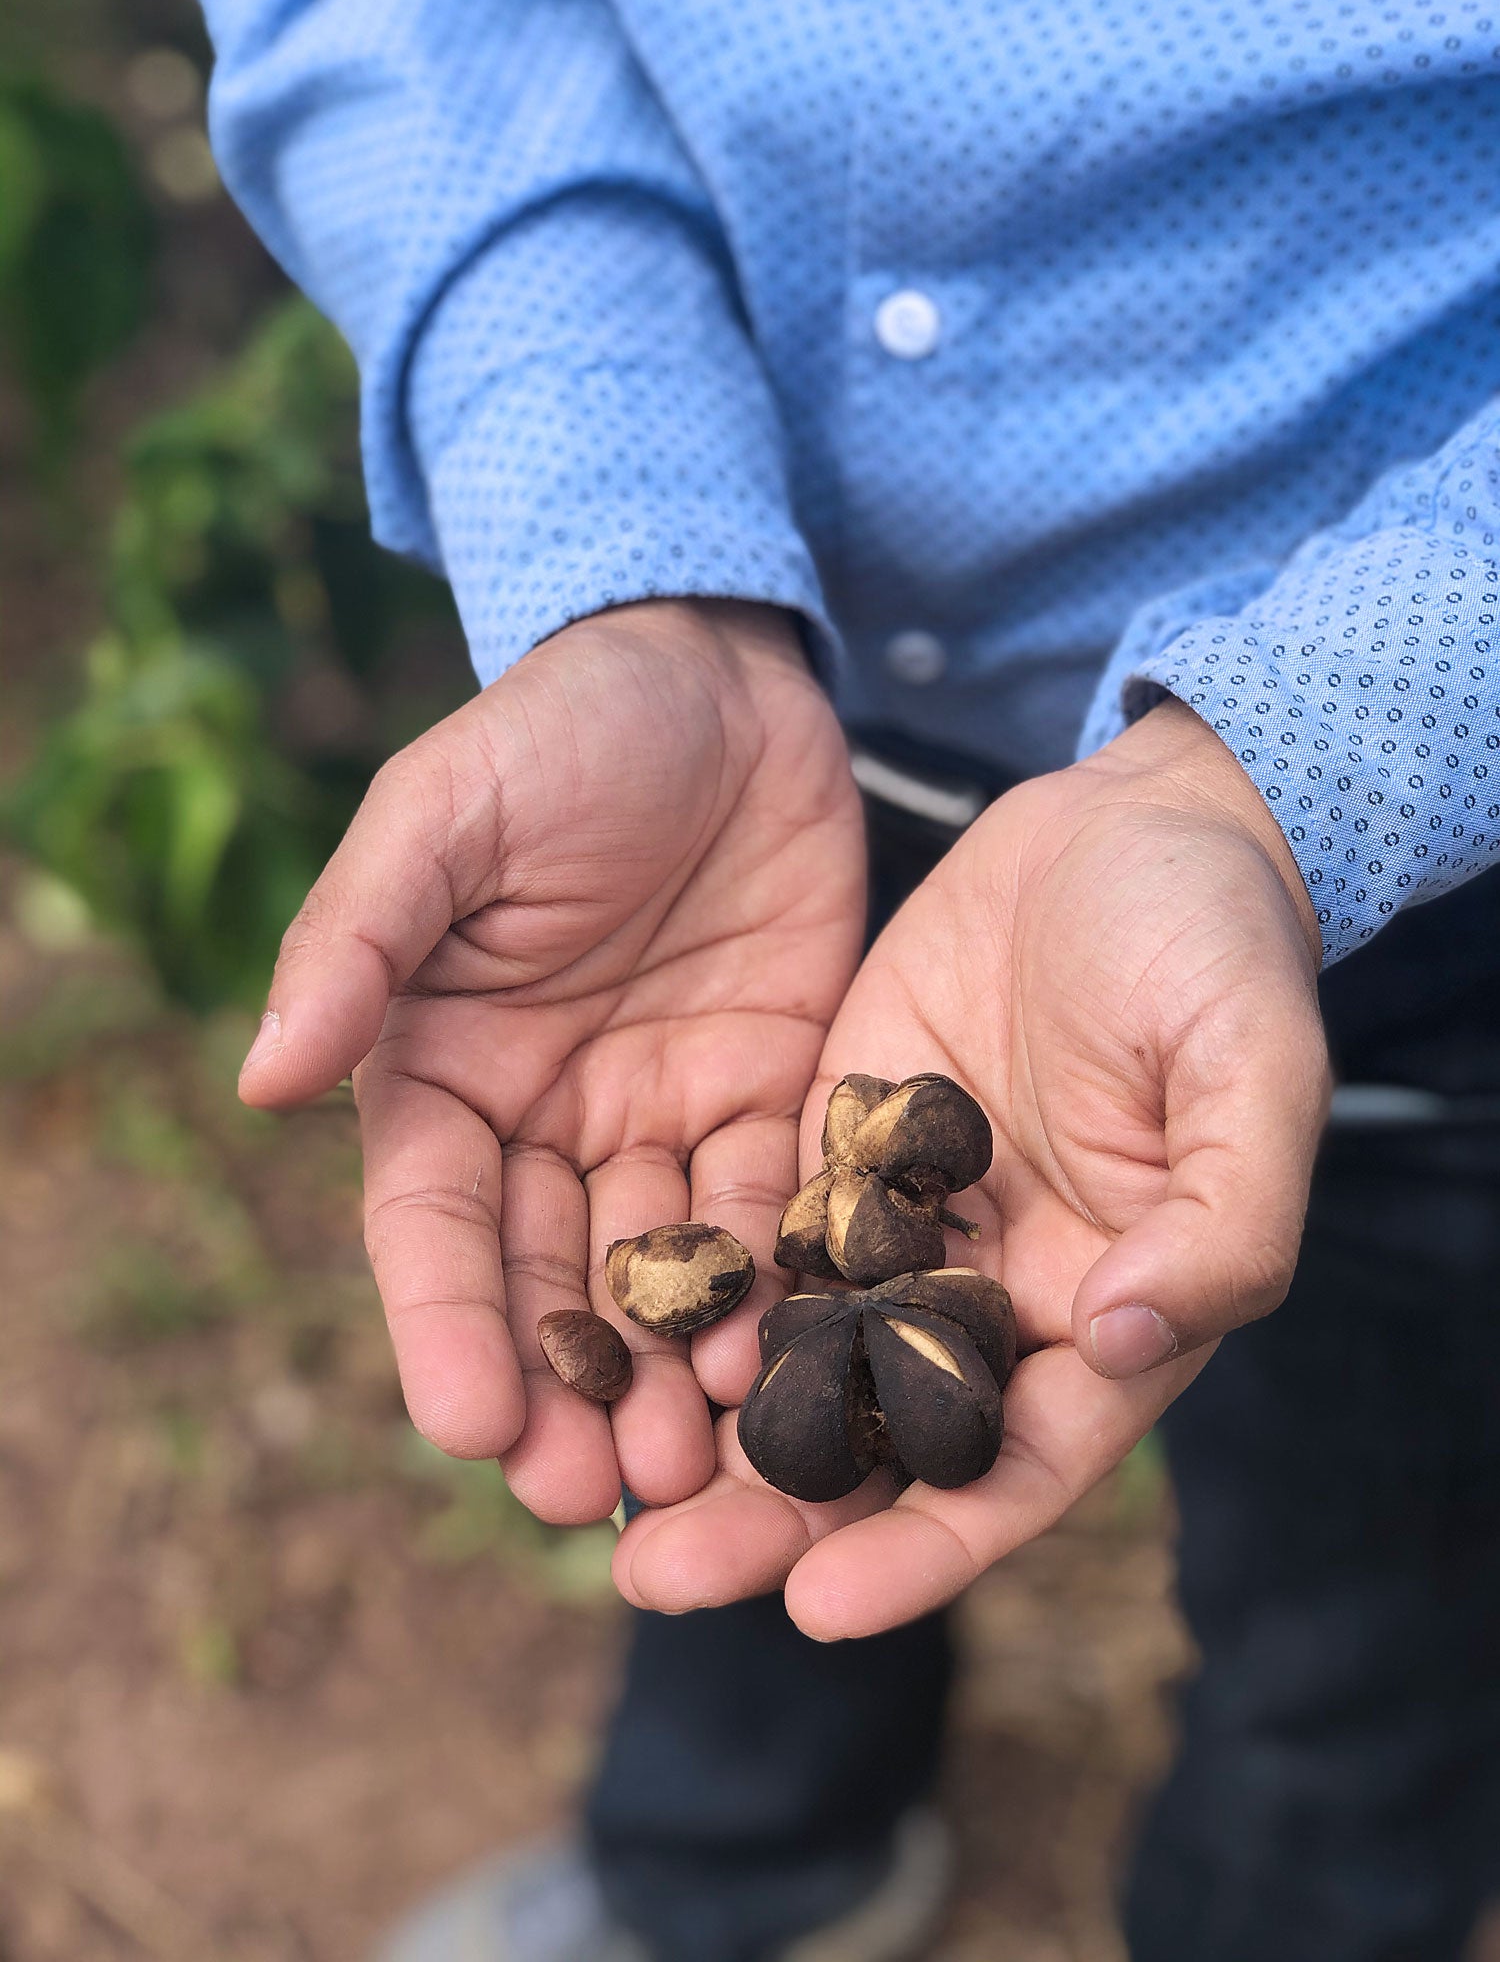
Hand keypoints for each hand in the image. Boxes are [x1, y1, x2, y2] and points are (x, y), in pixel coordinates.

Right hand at [238, 601, 864, 1520]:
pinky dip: (773, 1287)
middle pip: (545, 1282)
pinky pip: (768, 1211)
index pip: (432, 1224)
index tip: (471, 1426)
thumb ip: (359, 943)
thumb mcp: (444, 818)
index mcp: (440, 1068)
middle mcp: (545, 1118)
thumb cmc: (560, 732)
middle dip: (565, 1390)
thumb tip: (262, 1081)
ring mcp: (658, 1117)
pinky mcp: (767, 1097)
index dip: (447, 1325)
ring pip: (659, 1277)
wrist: (722, 680)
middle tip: (592, 1499)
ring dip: (670, 1376)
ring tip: (698, 1471)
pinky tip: (788, 1360)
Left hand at [615, 698, 1329, 1633]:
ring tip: (593, 1484)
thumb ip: (1223, 1219)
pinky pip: (755, 1235)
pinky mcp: (832, 1141)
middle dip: (772, 1515)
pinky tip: (602, 1329)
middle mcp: (992, 1290)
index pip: (1011, 1467)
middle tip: (650, 1573)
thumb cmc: (1219, 946)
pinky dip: (693, 1294)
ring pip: (799, 1356)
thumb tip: (1131, 1338)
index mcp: (1107, 1308)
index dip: (924, 1548)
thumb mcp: (1253, 1070)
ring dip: (704, 1427)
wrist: (1130, 821)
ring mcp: (903, 1220)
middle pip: (879, 1438)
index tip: (817, 1607)